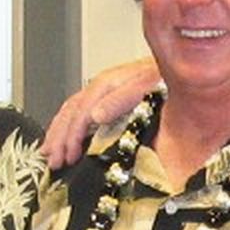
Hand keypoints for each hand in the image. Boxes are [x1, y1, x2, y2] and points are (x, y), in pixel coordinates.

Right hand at [41, 57, 161, 167]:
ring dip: (58, 133)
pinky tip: (61, 137)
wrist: (180, 67)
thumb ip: (120, 100)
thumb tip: (95, 115)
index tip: (69, 156)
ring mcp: (102, 91)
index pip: (81, 113)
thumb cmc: (165, 78)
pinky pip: (77, 110)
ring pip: (70, 110)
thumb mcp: (147, 87)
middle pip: (71, 112)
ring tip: (49, 153)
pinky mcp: (106, 96)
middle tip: (54, 161)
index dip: (72, 136)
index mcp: (107, 84)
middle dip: (59, 138)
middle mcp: (100, 86)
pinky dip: (66, 125)